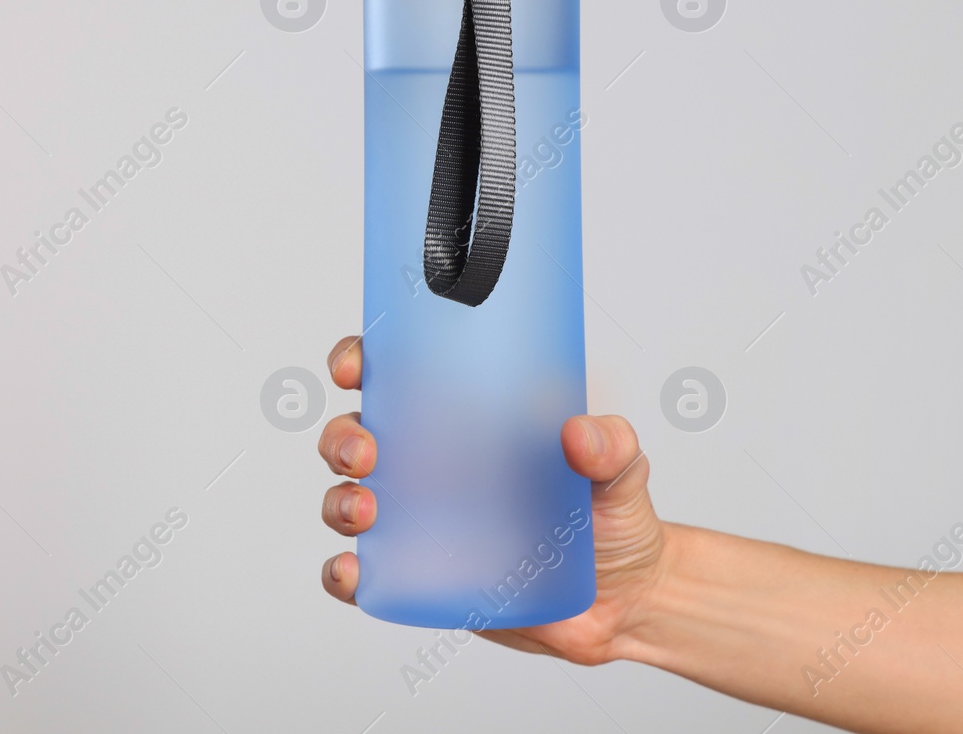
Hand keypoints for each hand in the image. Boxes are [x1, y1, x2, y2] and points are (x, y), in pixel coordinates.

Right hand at [317, 335, 673, 664]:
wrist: (623, 600)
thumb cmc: (612, 516)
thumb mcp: (621, 468)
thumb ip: (611, 445)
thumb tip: (578, 431)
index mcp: (466, 417)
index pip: (397, 375)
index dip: (360, 361)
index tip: (356, 367)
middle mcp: (430, 462)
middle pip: (355, 434)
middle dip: (343, 436)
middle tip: (367, 450)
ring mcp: (420, 520)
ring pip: (347, 498)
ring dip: (339, 500)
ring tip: (368, 510)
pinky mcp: (420, 576)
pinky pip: (363, 573)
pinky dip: (344, 572)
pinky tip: (354, 571)